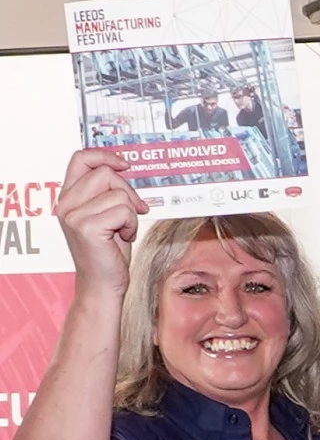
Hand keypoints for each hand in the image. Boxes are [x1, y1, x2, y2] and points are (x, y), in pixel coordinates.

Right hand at [54, 149, 146, 291]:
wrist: (103, 284)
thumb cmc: (108, 251)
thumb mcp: (106, 215)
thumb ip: (107, 192)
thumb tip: (124, 169)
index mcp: (68, 196)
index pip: (81, 158)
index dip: (104, 156)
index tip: (125, 165)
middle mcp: (66, 203)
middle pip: (106, 173)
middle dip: (128, 191)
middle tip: (133, 212)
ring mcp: (74, 215)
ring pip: (118, 193)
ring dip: (131, 213)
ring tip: (122, 230)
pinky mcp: (87, 227)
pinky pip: (124, 211)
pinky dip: (132, 225)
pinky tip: (123, 238)